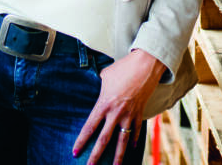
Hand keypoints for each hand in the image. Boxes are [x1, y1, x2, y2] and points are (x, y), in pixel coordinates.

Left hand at [73, 49, 165, 164]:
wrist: (146, 65)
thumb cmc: (124, 68)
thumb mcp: (106, 75)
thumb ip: (100, 86)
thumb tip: (99, 88)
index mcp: (104, 104)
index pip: (89, 127)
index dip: (81, 141)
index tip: (75, 152)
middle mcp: (116, 113)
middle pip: (104, 140)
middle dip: (95, 156)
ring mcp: (129, 115)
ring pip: (122, 141)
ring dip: (118, 156)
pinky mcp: (139, 113)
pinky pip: (136, 131)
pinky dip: (134, 140)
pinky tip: (132, 148)